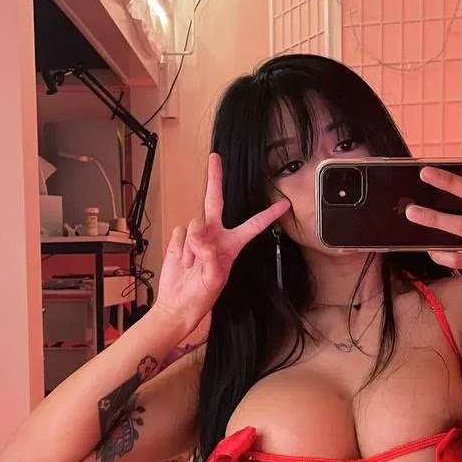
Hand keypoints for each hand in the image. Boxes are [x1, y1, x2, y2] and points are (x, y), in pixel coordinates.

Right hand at [151, 153, 289, 328]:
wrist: (178, 303)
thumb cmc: (201, 296)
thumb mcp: (213, 281)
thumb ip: (211, 258)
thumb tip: (202, 239)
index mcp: (232, 245)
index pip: (254, 225)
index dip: (269, 214)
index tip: (284, 204)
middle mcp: (216, 235)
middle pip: (215, 200)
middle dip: (214, 178)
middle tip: (215, 158)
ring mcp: (197, 235)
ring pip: (194, 223)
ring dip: (191, 245)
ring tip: (192, 264)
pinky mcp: (181, 238)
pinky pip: (179, 232)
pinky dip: (179, 247)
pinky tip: (182, 260)